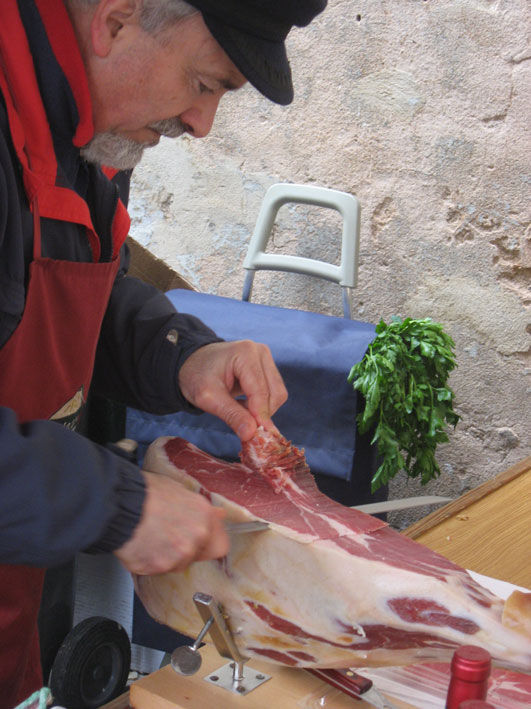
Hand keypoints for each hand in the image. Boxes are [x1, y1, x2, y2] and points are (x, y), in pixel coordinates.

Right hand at [114, 471, 228, 574]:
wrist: (119, 505)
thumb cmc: (145, 493)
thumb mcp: (179, 490)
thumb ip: (201, 509)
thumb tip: (217, 515)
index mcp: (205, 516)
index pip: (220, 543)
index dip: (209, 542)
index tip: (201, 540)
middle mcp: (197, 538)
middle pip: (200, 556)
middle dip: (188, 550)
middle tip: (170, 538)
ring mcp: (179, 556)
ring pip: (178, 564)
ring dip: (168, 557)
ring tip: (152, 538)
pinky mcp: (158, 568)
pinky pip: (158, 569)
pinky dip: (150, 561)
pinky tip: (142, 545)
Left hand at [178, 340, 287, 439]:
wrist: (193, 362)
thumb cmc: (197, 376)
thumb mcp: (208, 398)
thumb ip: (231, 415)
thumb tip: (251, 433)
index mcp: (245, 353)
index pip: (260, 391)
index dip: (260, 416)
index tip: (256, 436)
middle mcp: (260, 352)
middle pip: (275, 393)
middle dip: (262, 414)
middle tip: (244, 426)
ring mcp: (266, 358)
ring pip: (278, 394)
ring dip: (263, 410)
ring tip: (239, 410)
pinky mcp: (267, 366)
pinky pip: (274, 392)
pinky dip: (262, 405)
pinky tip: (244, 405)